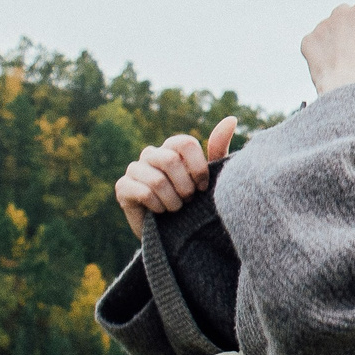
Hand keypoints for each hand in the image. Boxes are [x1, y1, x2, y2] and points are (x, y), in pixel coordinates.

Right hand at [116, 116, 236, 237]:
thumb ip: (218, 150)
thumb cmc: (196, 203)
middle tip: (188, 201)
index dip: (197, 167)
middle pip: (170, 159)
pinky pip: (142, 192)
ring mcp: (135, 169)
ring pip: (156, 179)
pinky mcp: (122, 187)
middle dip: (185, 187)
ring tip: (176, 209)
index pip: (185, 143)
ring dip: (173, 201)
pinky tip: (160, 212)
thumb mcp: (211, 179)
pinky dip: (157, 206)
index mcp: (173, 148)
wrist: (176, 235)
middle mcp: (152, 154)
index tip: (203, 188)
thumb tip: (231, 119)